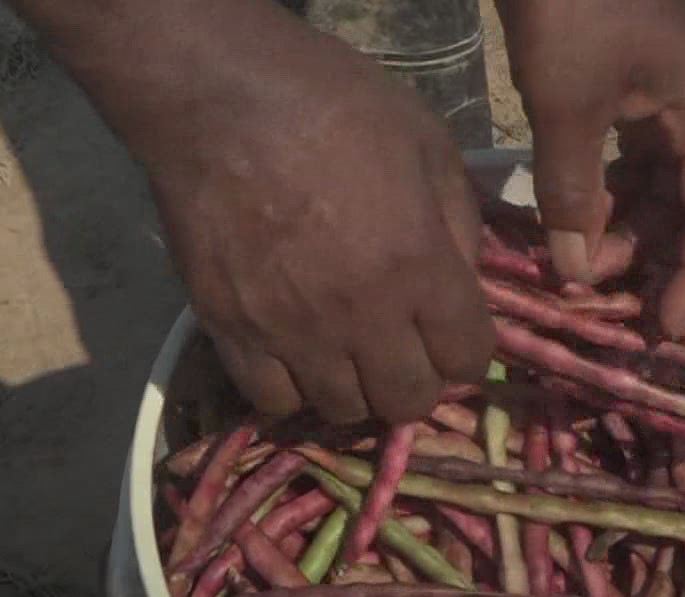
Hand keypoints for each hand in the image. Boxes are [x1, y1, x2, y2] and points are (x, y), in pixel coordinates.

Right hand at [125, 13, 493, 423]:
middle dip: (417, 379)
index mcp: (416, 265)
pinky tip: (293, 352)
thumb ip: (458, 221)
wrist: (216, 97)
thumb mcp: (425, 141)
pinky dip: (292, 387)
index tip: (453, 332)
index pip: (468, 359)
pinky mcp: (231, 332)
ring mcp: (291, 331)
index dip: (468, 350)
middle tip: (403, 346)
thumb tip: (466, 281)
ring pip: (343, 410)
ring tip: (346, 349)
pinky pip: (273, 400)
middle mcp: (359, 315)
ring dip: (355, 386)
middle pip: (408, 401)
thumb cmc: (330, 103)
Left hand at [495, 0, 684, 333]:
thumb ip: (572, 193)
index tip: (665, 325)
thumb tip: (576, 274)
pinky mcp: (651, 99)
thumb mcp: (564, 105)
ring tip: (592, 267)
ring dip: (654, 237)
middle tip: (646, 304)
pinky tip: (586, 228)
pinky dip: (630, 205)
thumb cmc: (568, 8)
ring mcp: (684, 103)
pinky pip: (656, 169)